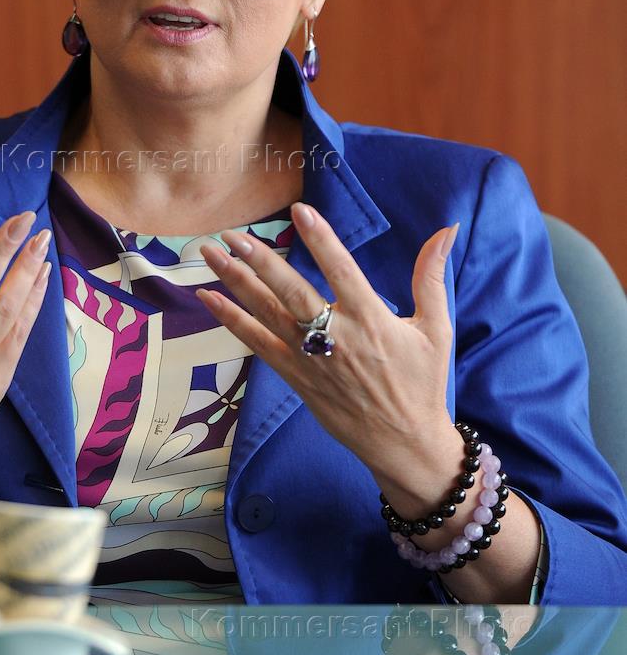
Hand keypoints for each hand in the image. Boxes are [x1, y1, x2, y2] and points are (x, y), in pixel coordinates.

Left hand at [197, 203, 460, 489]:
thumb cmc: (422, 383)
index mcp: (372, 320)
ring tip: (211, 253)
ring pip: (267, 314)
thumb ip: (431, 276)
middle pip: (293, 292)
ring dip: (237, 282)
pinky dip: (232, 320)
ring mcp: (311, 359)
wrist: (404, 444)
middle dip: (261, 260)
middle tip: (235, 234)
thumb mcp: (436, 329)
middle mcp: (337, 338)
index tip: (300, 211)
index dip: (321, 239)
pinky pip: (257, 344)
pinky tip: (209, 297)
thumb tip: (445, 230)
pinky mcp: (295, 378)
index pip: (342, 270)